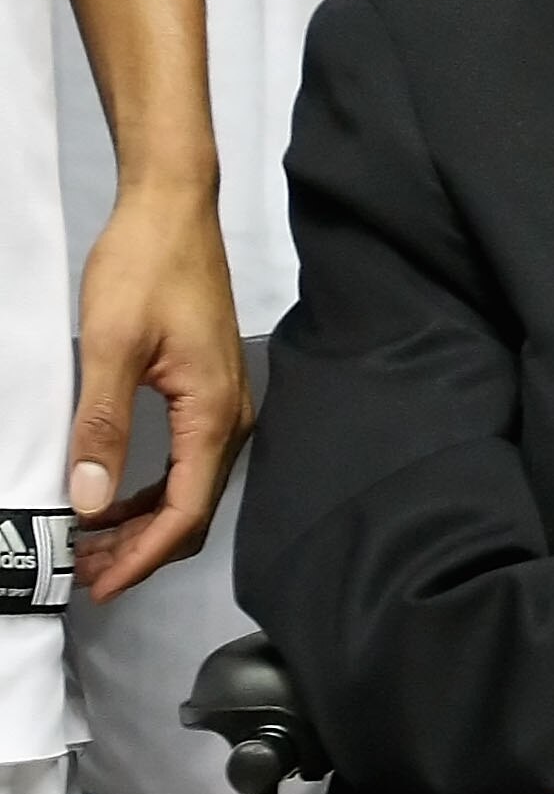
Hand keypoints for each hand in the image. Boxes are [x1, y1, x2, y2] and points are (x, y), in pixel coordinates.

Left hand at [68, 180, 247, 598]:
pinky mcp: (210, 393)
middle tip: (82, 571)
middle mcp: (230, 420)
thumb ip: (102, 425)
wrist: (174, 210)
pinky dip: (151, 492)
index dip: (141, 556)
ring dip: (142, 524)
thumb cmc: (146, 268)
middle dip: (139, 550)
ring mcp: (225, 407)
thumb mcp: (110, 346)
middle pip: (192, 511)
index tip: (98, 584)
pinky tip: (116, 498)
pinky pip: (188, 463)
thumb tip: (90, 501)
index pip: (183, 511)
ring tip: (90, 543)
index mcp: (213, 415)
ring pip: (190, 490)